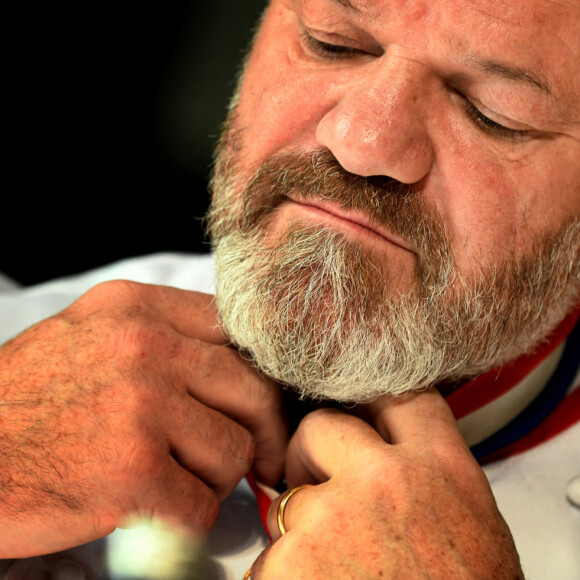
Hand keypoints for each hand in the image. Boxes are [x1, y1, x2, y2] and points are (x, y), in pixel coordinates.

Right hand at [0, 281, 286, 557]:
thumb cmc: (27, 402)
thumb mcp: (90, 336)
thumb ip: (163, 337)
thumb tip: (234, 364)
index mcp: (135, 309)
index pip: (236, 331)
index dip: (260, 374)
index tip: (262, 406)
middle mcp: (144, 347)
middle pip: (251, 389)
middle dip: (264, 432)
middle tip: (261, 460)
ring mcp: (141, 408)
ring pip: (233, 449)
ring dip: (215, 478)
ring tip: (178, 482)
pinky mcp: (132, 472)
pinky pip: (202, 504)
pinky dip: (188, 518)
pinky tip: (156, 510)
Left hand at [251, 390, 522, 578]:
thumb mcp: (475, 527)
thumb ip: (431, 480)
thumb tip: (395, 459)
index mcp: (440, 468)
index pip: (398, 395)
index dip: (368, 402)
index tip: (354, 417)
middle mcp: (386, 478)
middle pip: (321, 425)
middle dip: (308, 452)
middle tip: (310, 484)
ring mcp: (334, 515)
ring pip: (290, 499)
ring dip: (298, 531)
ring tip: (330, 568)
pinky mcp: (293, 559)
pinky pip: (269, 557)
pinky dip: (283, 577)